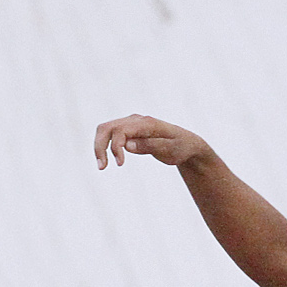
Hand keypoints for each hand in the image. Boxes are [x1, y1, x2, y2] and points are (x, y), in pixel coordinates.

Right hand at [94, 115, 215, 169]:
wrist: (187, 144)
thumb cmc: (181, 148)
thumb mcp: (170, 151)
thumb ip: (150, 146)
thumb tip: (127, 145)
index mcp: (147, 124)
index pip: (121, 130)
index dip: (116, 147)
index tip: (120, 164)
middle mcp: (136, 120)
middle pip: (107, 127)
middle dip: (100, 146)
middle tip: (102, 167)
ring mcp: (131, 123)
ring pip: (105, 129)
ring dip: (99, 146)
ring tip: (102, 166)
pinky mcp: (129, 129)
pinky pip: (110, 134)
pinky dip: (105, 146)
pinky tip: (107, 160)